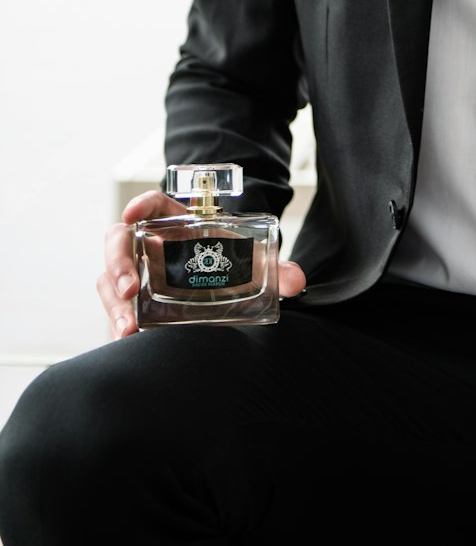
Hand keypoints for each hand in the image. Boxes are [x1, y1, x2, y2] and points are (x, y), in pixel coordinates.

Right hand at [97, 189, 307, 339]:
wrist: (223, 281)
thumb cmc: (230, 260)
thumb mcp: (251, 260)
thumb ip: (275, 267)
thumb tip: (297, 282)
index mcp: (175, 223)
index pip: (152, 205)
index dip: (140, 204)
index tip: (132, 213)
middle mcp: (148, 245)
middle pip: (118, 243)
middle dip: (118, 264)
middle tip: (128, 288)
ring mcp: (136, 273)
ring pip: (109, 280)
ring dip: (113, 303)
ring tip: (126, 328)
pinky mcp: (132, 301)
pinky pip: (115, 309)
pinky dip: (117, 324)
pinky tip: (125, 341)